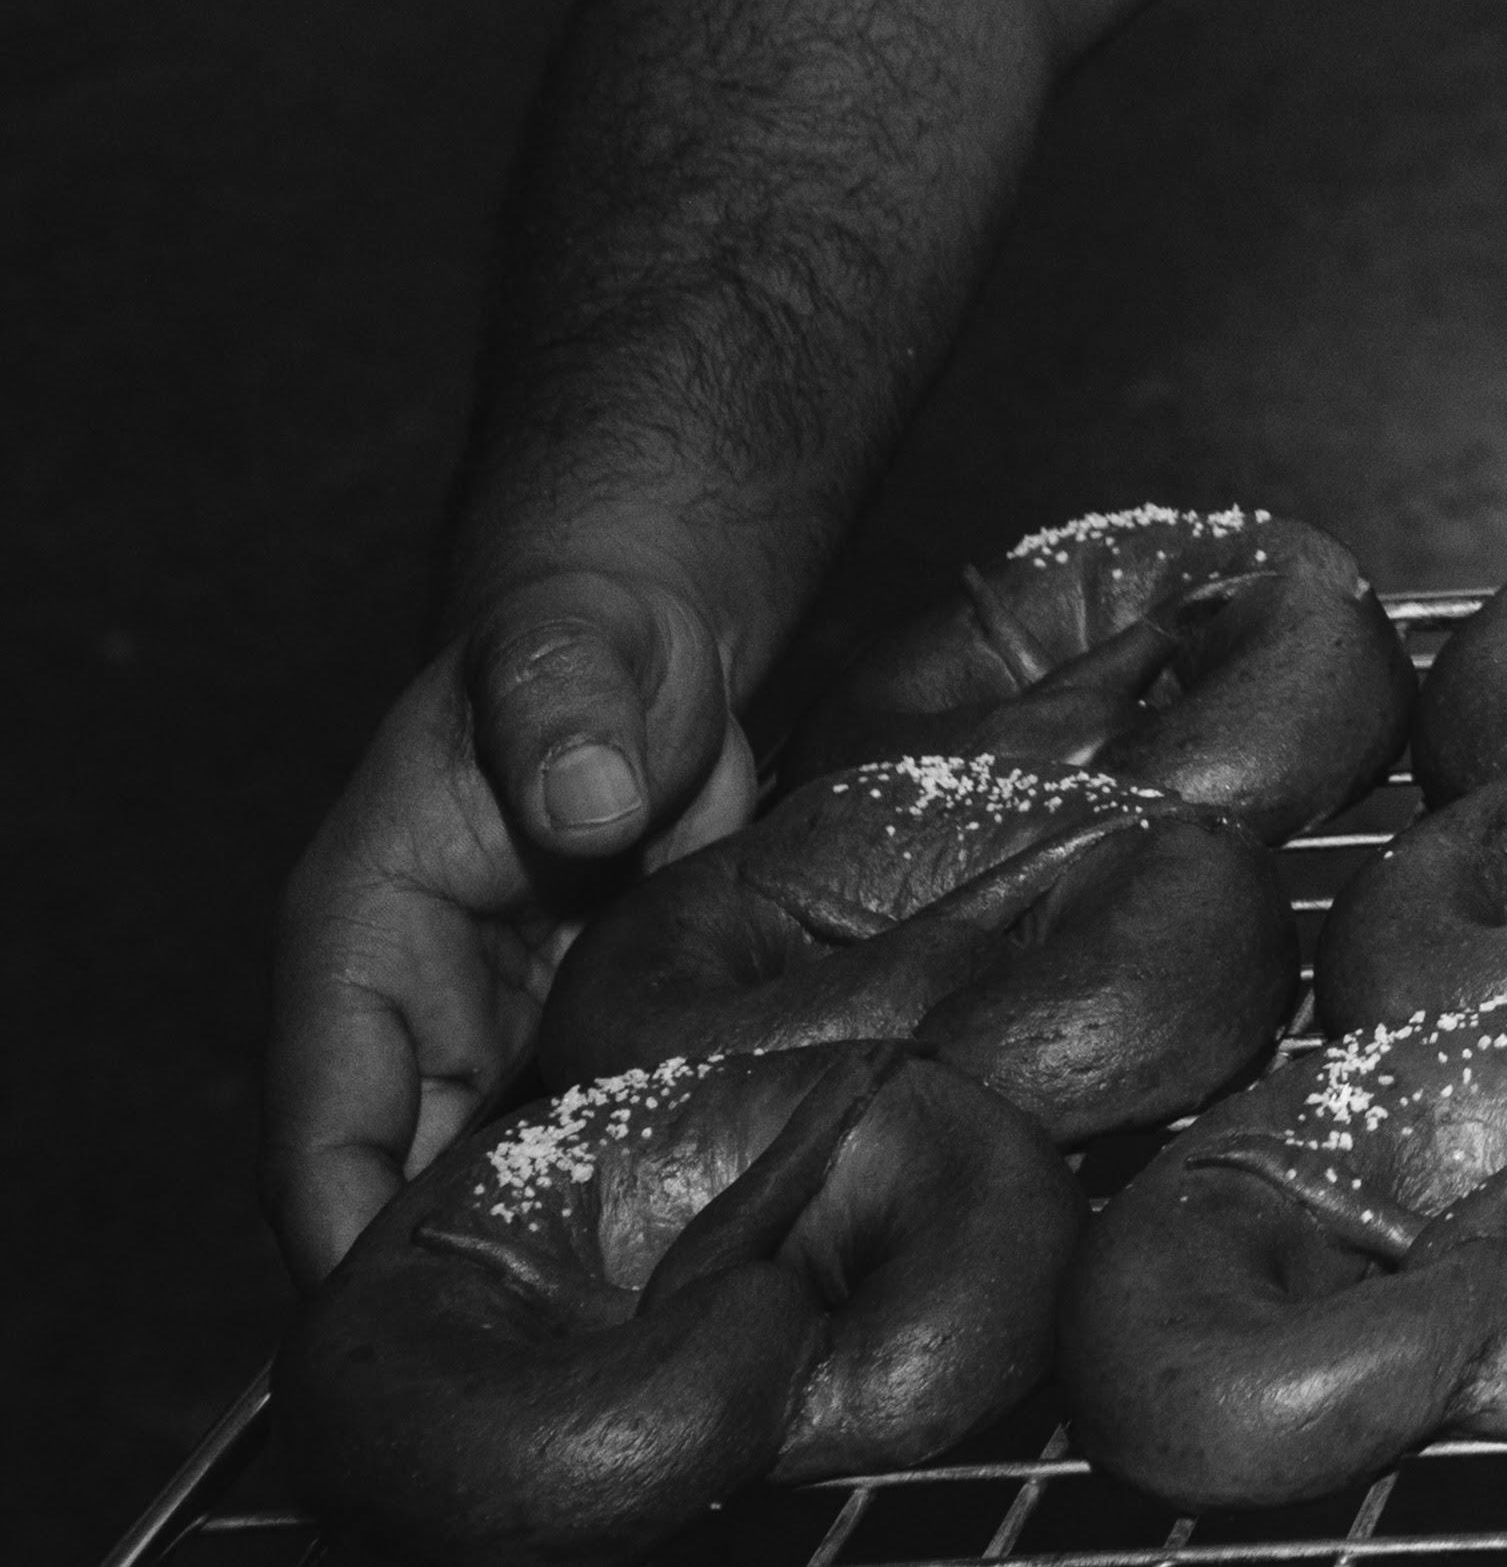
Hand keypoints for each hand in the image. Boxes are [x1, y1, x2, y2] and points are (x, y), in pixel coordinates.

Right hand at [266, 566, 755, 1279]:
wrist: (644, 646)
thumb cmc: (576, 644)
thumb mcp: (565, 652)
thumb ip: (564, 713)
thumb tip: (587, 801)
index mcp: (358, 938)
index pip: (320, 1120)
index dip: (340, 1228)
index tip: (389, 1323)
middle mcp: (412, 1011)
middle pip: (400, 1188)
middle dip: (451, 1277)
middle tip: (538, 1355)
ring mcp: (498, 1035)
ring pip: (494, 1182)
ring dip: (546, 1248)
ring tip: (623, 1316)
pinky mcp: (585, 1039)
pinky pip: (585, 1141)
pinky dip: (625, 1193)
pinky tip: (693, 1240)